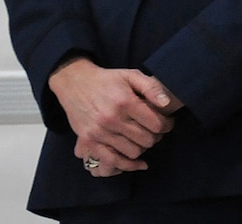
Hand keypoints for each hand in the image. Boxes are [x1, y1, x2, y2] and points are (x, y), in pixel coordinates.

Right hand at [47, 56, 174, 174]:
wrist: (75, 84)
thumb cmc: (107, 80)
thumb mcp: (131, 75)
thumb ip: (151, 88)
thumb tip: (166, 103)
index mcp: (125, 102)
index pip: (156, 123)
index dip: (167, 125)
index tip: (167, 123)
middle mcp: (112, 119)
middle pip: (146, 139)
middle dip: (156, 136)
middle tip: (156, 131)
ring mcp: (99, 133)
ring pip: (133, 152)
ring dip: (143, 148)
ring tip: (143, 138)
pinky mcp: (89, 142)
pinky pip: (112, 161)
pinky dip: (128, 165)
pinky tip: (139, 163)